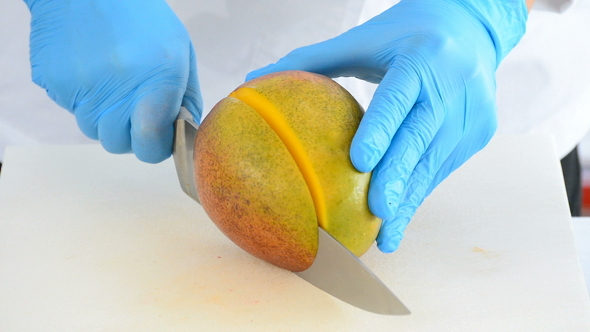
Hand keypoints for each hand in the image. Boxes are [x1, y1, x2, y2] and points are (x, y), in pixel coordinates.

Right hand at [25, 0, 201, 162]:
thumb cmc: (141, 16)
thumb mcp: (180, 51)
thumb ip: (186, 97)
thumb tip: (183, 132)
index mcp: (156, 85)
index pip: (151, 148)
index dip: (156, 146)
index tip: (158, 135)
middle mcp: (117, 94)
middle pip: (119, 145)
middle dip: (129, 133)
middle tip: (134, 107)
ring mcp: (82, 92)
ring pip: (93, 130)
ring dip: (105, 116)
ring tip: (112, 81)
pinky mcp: (55, 85)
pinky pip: (72, 109)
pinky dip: (84, 98)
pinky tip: (92, 69)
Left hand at [246, 0, 526, 251]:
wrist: (473, 26)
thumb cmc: (408, 33)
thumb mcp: (364, 39)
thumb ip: (313, 59)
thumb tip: (255, 79)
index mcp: (422, 57)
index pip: (398, 97)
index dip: (381, 129)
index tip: (359, 162)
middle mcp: (454, 84)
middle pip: (421, 138)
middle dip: (400, 178)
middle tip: (376, 212)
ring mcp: (471, 112)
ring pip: (435, 162)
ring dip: (410, 199)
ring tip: (385, 233)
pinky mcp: (479, 131)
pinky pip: (443, 166)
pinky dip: (420, 191)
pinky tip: (400, 215)